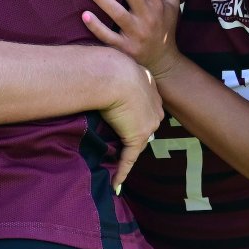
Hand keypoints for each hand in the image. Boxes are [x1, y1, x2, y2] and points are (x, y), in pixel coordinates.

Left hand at [81, 0, 181, 78]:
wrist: (163, 63)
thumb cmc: (164, 28)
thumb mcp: (171, 6)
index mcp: (158, 4)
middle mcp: (148, 17)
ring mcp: (136, 34)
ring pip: (117, 13)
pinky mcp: (125, 49)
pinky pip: (108, 37)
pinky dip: (96, 26)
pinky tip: (84, 14)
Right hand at [99, 52, 163, 190]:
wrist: (112, 73)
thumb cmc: (106, 64)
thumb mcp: (113, 64)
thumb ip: (111, 72)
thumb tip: (93, 69)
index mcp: (150, 85)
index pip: (144, 105)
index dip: (134, 113)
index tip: (124, 117)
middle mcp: (155, 106)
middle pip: (144, 125)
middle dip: (133, 132)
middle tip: (118, 139)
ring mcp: (148, 123)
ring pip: (136, 142)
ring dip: (126, 152)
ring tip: (115, 162)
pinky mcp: (136, 136)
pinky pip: (128, 158)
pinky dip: (122, 172)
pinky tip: (115, 183)